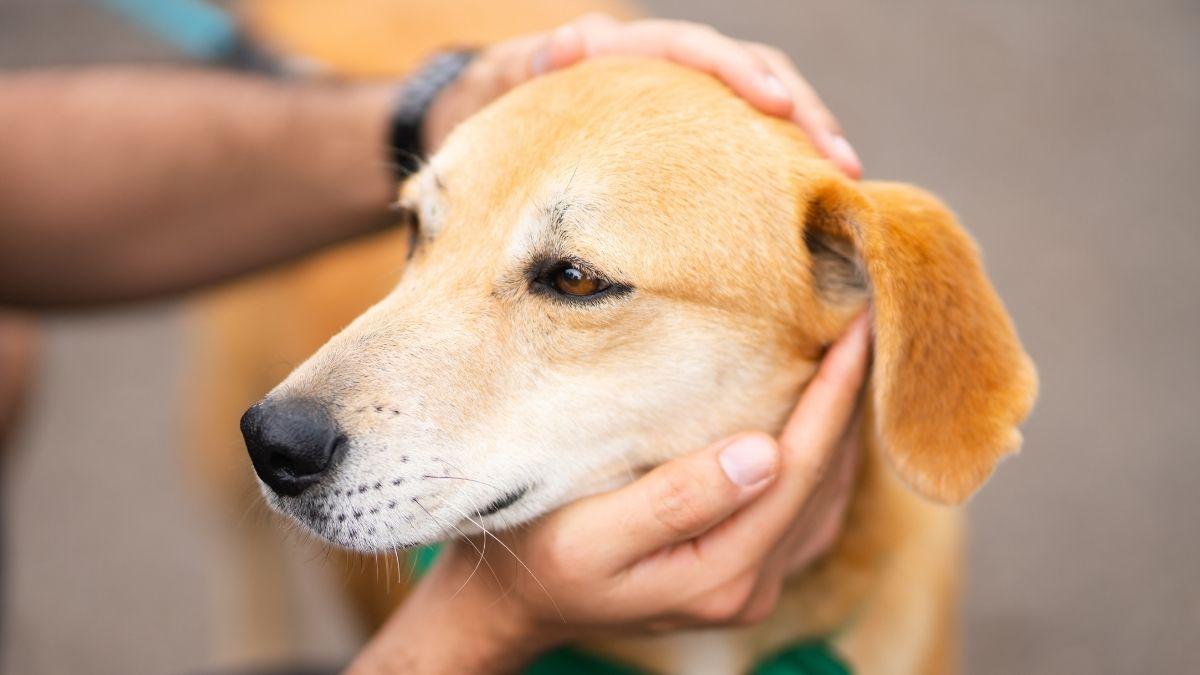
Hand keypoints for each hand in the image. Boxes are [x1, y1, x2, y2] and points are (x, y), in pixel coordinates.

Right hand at [347, 314, 870, 673]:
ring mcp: (752, 586)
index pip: (799, 468)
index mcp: (721, 573)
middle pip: (825, 481)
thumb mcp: (590, 531)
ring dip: (841, 427)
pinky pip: (808, 513)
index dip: (834, 396)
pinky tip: (821, 419)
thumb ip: (678, 499)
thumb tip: (766, 452)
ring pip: (824, 497)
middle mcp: (750, 586)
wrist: (515, 606)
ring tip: (851, 357)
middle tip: (865, 321)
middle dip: (849, 401)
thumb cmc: (537, 556)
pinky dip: (823, 460)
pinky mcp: (743, 576)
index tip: (860, 327)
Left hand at [423, 14, 861, 177]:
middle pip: (749, 72)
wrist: (482, 119)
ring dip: (805, 138)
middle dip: (802, 112)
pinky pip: (742, 142)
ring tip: (844, 178)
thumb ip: (531, 67)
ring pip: (758, 108)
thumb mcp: (503, 84)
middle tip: (840, 159)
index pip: (695, 50)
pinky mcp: (687, 136)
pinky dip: (777, 162)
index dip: (741, 73)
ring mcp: (680, 102)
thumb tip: (567, 44)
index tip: (778, 107)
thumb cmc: (493, 104)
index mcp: (624, 49)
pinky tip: (807, 197)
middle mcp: (662, 68)